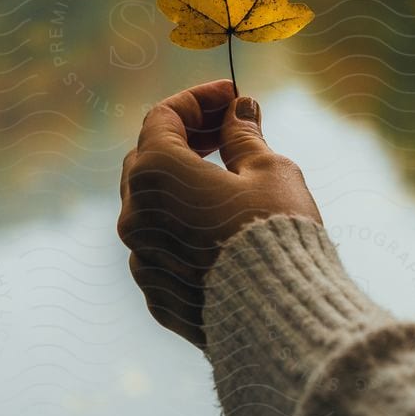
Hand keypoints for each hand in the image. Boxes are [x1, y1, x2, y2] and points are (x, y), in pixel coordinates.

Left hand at [116, 80, 321, 345]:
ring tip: (229, 180)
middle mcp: (135, 215)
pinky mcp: (156, 295)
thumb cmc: (275, 234)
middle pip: (149, 159)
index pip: (163, 117)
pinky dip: (184, 228)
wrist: (279, 318)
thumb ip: (244, 136)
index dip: (199, 100)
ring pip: (153, 208)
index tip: (233, 97)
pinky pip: (163, 248)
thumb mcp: (269, 170)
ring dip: (183, 186)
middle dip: (187, 139)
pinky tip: (221, 228)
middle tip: (228, 130)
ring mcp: (141, 259)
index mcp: (155, 173)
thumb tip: (239, 111)